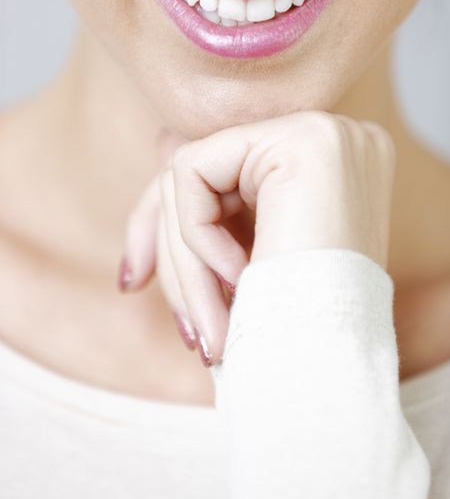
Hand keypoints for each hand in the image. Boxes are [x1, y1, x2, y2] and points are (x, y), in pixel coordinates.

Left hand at [119, 110, 396, 365]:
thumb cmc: (300, 338)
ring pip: (191, 178)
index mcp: (323, 174)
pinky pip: (195, 172)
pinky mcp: (298, 138)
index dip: (169, 228)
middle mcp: (327, 142)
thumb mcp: (247, 272)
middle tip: (191, 336)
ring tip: (209, 329)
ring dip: (184, 261)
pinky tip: (238, 278)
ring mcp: (317, 132)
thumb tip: (139, 247)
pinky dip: (197, 235)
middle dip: (174, 260)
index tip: (131, 281)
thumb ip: (210, 232)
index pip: (220, 179)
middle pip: (202, 180)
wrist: (341, 366)